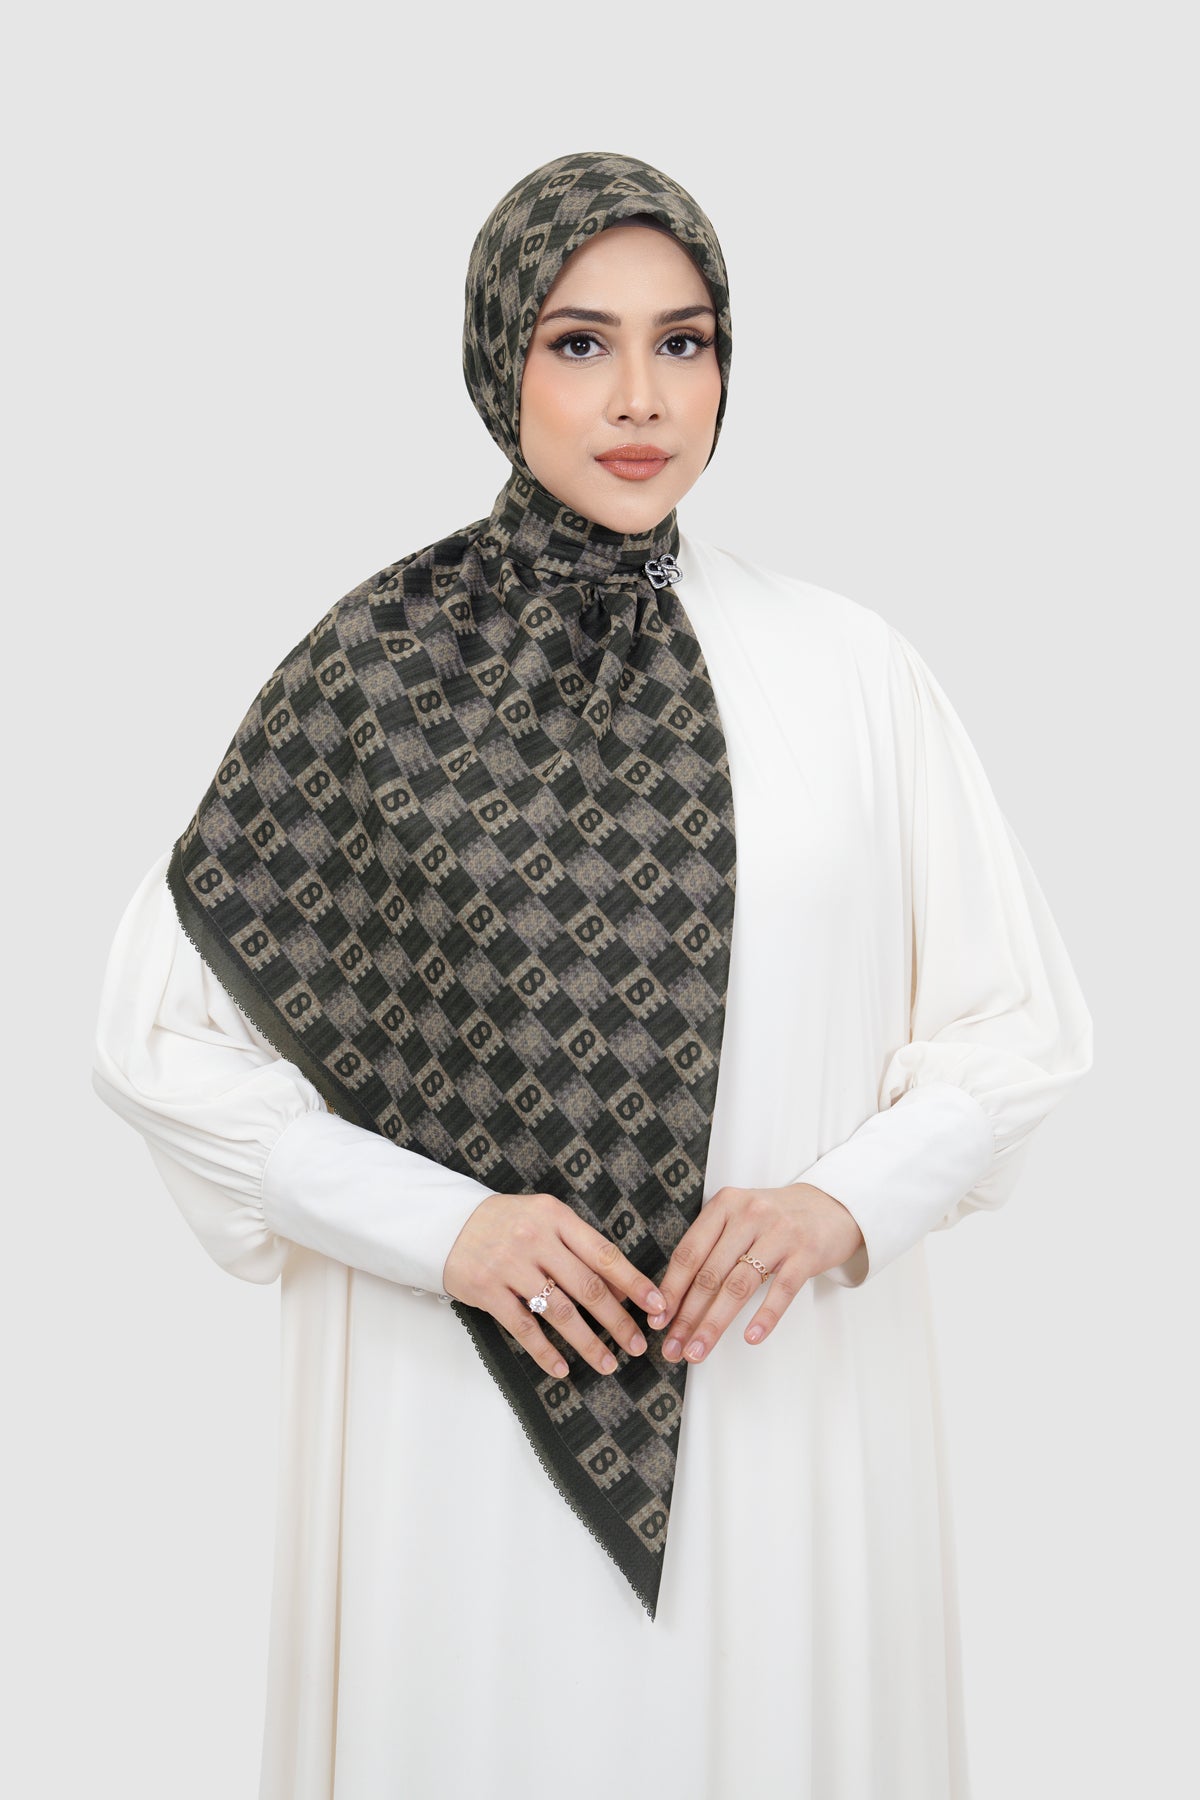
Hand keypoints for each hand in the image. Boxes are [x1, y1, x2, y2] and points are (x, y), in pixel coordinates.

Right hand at [441, 1191, 667, 1382]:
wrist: (446, 1224)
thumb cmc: (506, 1223)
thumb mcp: (543, 1218)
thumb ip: (578, 1245)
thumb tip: (622, 1287)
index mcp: (555, 1217)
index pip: (603, 1253)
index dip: (634, 1282)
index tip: (657, 1305)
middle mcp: (534, 1238)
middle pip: (586, 1286)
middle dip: (617, 1320)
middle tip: (637, 1345)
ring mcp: (509, 1265)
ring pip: (559, 1312)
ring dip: (588, 1342)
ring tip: (608, 1363)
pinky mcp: (487, 1290)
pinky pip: (523, 1327)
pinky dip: (545, 1352)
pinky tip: (562, 1368)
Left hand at [648, 1183, 864, 1363]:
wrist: (831, 1206)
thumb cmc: (776, 1219)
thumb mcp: (739, 1218)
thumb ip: (711, 1246)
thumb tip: (675, 1298)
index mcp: (725, 1205)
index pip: (689, 1253)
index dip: (670, 1289)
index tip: (657, 1320)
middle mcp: (749, 1215)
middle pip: (710, 1274)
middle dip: (687, 1316)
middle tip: (673, 1347)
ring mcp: (779, 1233)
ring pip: (738, 1286)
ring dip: (714, 1324)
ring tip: (699, 1351)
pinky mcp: (806, 1253)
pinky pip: (781, 1290)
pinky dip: (764, 1316)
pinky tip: (750, 1338)